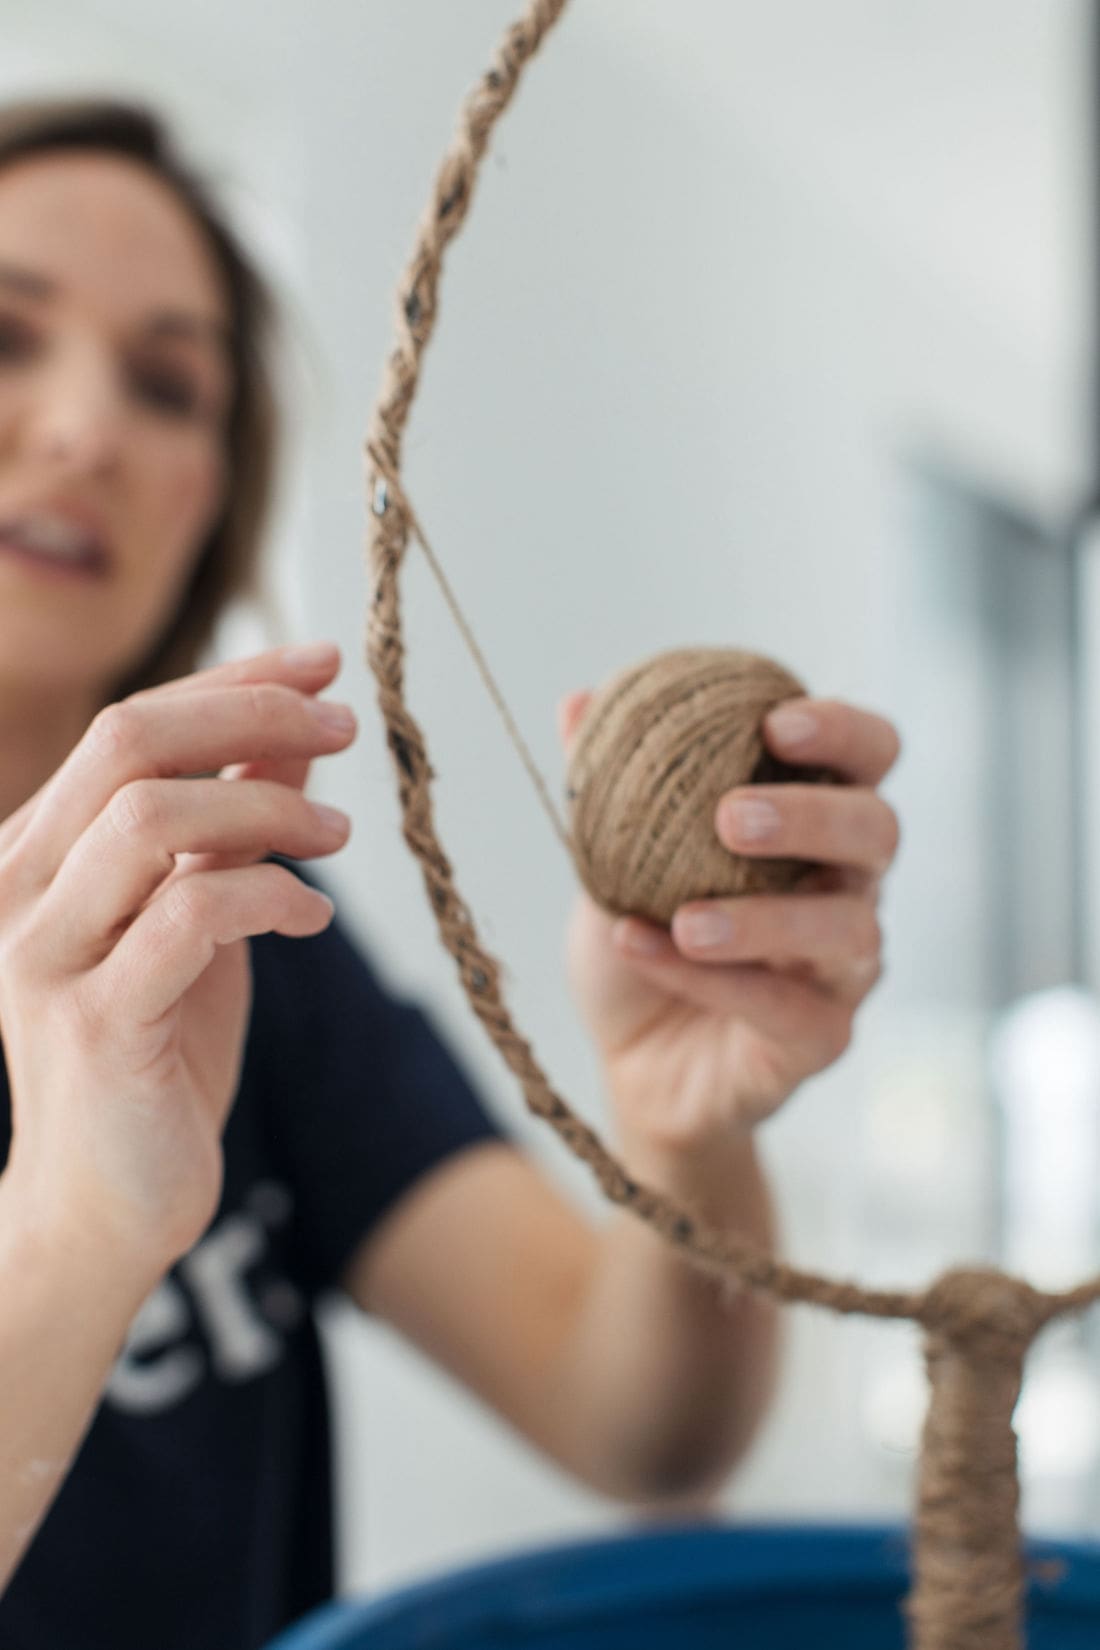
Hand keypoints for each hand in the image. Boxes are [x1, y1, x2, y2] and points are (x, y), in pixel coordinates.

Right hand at [0, 644, 356, 1270]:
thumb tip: (294, 734)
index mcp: (42, 848)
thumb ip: (231, 825)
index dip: (235, 680)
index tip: (323, 664)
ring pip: (154, 819)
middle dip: (253, 715)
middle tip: (347, 728)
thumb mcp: (199, 917)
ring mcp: (49, 953)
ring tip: (340, 837)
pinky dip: (271, 898)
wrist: (104, 1205)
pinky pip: (192, 917)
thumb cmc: (156, 1051)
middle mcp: (23, 886)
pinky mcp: (97, 1022)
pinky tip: (314, 917)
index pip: (133, 723)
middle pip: (131, 743)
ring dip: (271, 809)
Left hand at [562, 689, 900, 1148]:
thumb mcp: (611, 859)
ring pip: (847, 929)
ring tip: (687, 916)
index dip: (842, 730)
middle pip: (878, 830)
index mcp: (814, 826)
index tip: (774, 720)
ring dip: (764, 918)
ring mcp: (844, 967)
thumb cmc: (644, 942)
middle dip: (812, 815)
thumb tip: (578, 700)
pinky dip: (709, 980)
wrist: (634, 1064)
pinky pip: (786, 1009)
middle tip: (730, 816)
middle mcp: (848, 887)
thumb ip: (609, 784)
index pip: (868, 756)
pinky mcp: (823, 1037)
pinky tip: (640, 947)